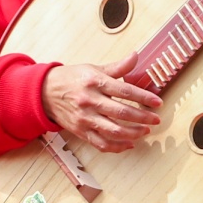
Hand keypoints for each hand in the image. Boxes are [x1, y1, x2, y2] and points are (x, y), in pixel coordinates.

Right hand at [42, 59, 161, 152]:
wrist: (44, 92)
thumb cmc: (71, 79)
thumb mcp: (93, 68)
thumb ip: (117, 67)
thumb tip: (136, 56)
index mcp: (94, 82)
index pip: (125, 91)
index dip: (144, 98)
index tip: (158, 103)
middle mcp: (90, 101)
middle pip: (122, 112)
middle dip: (143, 117)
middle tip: (156, 119)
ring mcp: (85, 118)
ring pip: (114, 131)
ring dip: (134, 133)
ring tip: (145, 131)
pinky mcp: (81, 131)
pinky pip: (102, 143)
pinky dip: (118, 147)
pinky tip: (129, 143)